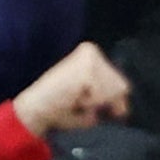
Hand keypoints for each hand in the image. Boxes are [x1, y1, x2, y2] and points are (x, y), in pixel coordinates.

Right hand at [11, 41, 131, 136]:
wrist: (35, 109)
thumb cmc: (57, 107)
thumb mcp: (88, 100)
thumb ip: (108, 100)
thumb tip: (124, 108)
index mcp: (91, 54)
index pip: (118, 80)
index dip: (111, 99)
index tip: (88, 103)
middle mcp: (91, 51)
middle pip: (120, 84)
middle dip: (104, 101)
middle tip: (78, 102)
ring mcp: (90, 58)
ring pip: (113, 90)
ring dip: (95, 103)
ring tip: (74, 100)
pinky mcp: (87, 69)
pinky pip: (102, 96)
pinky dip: (90, 104)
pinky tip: (74, 99)